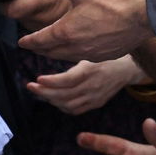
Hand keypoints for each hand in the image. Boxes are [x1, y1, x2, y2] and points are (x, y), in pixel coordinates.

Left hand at [18, 0, 151, 60]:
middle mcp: (77, 47)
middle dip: (40, 49)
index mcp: (66, 31)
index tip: (21, 42)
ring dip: (56, 53)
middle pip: (52, 52)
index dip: (29, 40)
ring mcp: (93, 54)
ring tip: (51, 48)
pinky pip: (84, 57)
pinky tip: (78, 48)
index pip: (40, 39)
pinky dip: (74, 54)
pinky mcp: (107, 55)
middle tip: (32, 45)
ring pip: (67, 57)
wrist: (144, 16)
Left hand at [27, 56, 144, 114]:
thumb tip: (48, 44)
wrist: (125, 69)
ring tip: (39, 91)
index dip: (52, 81)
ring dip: (51, 99)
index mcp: (91, 70)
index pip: (69, 80)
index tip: (38, 79)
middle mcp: (93, 86)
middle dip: (45, 92)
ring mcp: (95, 97)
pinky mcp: (96, 104)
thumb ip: (71, 50)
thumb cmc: (104, 54)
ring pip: (68, 105)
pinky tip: (53, 99)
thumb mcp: (89, 49)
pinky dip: (62, 106)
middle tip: (30, 86)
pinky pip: (76, 110)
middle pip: (65, 95)